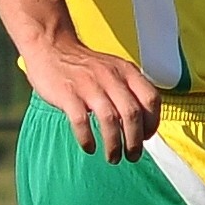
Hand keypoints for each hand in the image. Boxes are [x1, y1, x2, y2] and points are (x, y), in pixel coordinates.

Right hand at [25, 36, 163, 161]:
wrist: (52, 47)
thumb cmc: (85, 66)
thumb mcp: (114, 70)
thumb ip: (128, 90)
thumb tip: (142, 124)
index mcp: (126, 71)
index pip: (151, 99)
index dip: (152, 122)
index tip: (146, 137)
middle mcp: (111, 77)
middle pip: (132, 113)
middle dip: (135, 140)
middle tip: (132, 156)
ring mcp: (89, 85)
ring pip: (110, 119)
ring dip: (114, 144)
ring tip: (113, 158)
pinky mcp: (67, 94)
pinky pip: (81, 121)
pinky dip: (87, 138)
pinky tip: (89, 147)